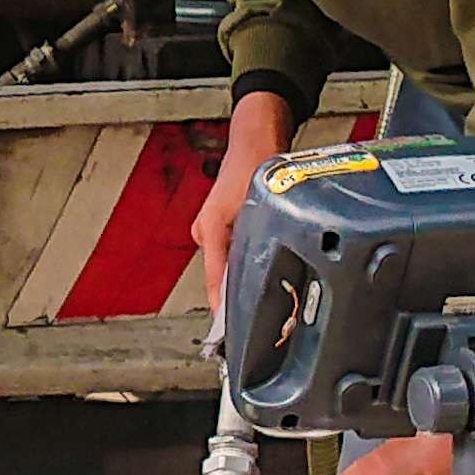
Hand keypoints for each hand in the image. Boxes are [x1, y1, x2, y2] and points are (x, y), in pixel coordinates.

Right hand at [192, 97, 297, 310]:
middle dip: (239, 288)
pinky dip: (245, 258)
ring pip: (229, 262)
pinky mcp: (222, 225)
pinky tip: (264, 257)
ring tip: (268, 278)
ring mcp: (212, 228)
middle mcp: (206, 231)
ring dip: (245, 270)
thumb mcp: (257, 209)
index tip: (226, 334)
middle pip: (222, 274)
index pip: (215, 279)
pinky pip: (232, 251)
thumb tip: (255, 278)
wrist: (255, 140)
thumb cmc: (254, 167)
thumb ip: (252, 246)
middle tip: (261, 312)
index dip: (222, 309)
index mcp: (209, 229)